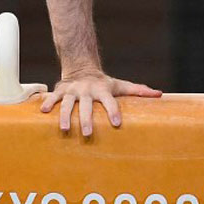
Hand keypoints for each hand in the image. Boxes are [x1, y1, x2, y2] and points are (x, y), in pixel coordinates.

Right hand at [39, 71, 162, 134]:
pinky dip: (47, 104)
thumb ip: (139, 91)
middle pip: (87, 106)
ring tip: (64, 129)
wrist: (82, 69)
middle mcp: (87, 90)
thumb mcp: (121, 86)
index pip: (110, 101)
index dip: (113, 111)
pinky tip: (43, 112)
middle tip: (87, 134)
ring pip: (67, 104)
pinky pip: (52, 98)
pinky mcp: (60, 91)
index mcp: (103, 89)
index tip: (116, 124)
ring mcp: (73, 91)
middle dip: (86, 120)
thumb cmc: (104, 84)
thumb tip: (160, 95)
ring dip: (65, 116)